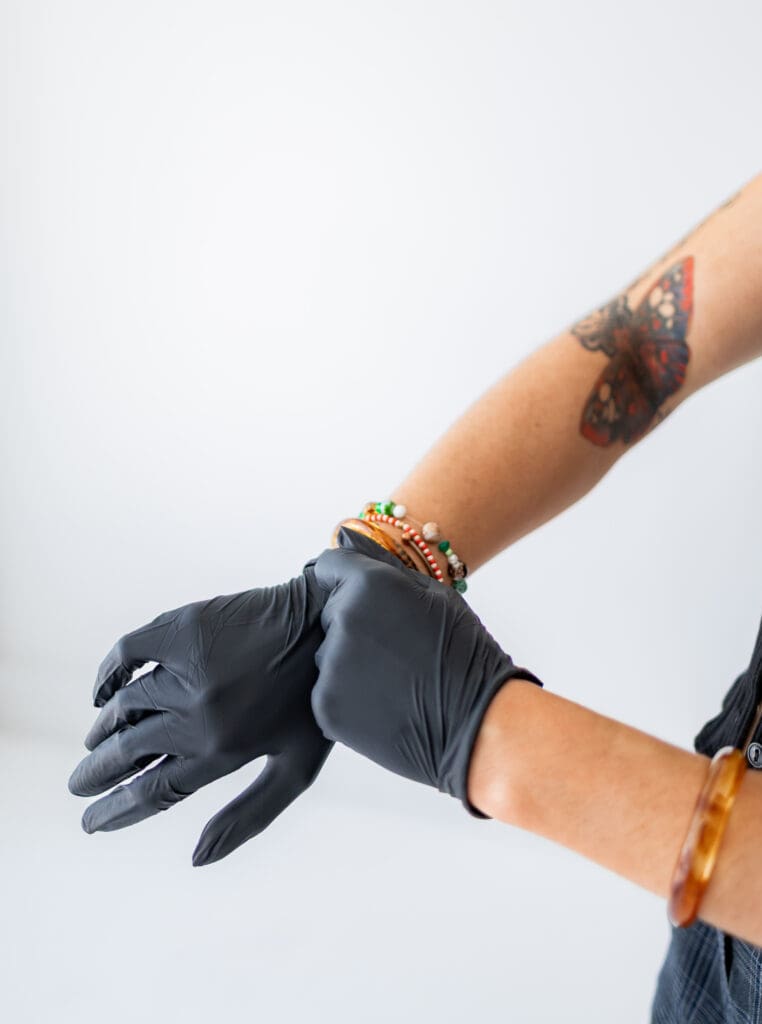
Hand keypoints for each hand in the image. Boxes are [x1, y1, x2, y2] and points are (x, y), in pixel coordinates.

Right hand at [68, 555, 332, 865]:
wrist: (332, 625)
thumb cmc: (318, 703)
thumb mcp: (297, 770)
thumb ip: (248, 816)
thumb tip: (196, 858)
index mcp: (224, 751)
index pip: (153, 792)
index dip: (115, 813)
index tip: (90, 823)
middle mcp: (199, 713)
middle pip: (127, 754)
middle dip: (96, 777)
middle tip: (78, 786)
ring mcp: (188, 668)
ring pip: (124, 709)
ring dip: (102, 732)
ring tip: (93, 744)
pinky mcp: (184, 628)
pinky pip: (126, 652)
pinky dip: (107, 674)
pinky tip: (103, 691)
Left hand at [311, 526, 542, 815]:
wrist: (478, 724)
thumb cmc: (464, 654)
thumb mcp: (435, 595)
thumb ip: (385, 567)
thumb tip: (349, 537)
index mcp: (368, 584)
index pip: (330, 565)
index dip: (347, 578)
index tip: (365, 596)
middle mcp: (342, 619)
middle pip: (330, 611)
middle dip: (353, 622)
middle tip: (395, 647)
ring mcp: (330, 665)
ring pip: (329, 653)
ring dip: (350, 660)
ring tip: (394, 678)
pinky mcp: (325, 706)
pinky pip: (328, 689)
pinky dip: (349, 696)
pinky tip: (386, 702)